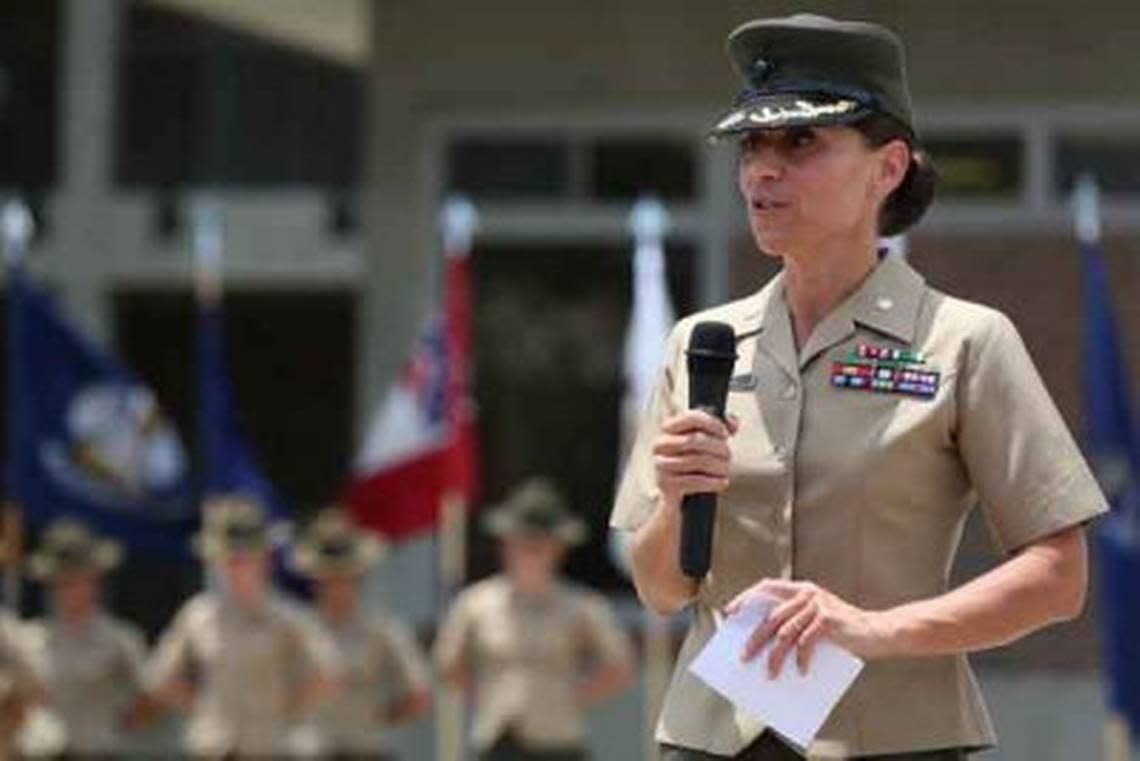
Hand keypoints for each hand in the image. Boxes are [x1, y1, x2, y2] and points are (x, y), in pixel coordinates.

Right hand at [653, 411, 739, 507]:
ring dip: (719, 466)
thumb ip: (720, 427)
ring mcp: (661, 464)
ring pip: (698, 461)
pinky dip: (713, 482)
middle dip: (718, 448)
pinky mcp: (666, 484)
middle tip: (728, 455)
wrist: (679, 497)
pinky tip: (722, 482)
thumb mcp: (705, 442)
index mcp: (669, 429)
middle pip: (695, 440)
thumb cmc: (693, 463)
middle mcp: (661, 444)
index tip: (725, 433)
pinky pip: (695, 480)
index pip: (691, 418)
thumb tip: (733, 423)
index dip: (712, 424)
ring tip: (725, 469)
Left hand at [725, 579, 895, 677]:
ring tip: (769, 673)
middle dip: (754, 637)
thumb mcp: (816, 621)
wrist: (880, 631)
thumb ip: (794, 624)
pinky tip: (800, 672)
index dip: (746, 599)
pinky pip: (806, 642)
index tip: (731, 613)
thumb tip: (762, 644)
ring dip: (774, 655)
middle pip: (770, 615)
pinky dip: (800, 659)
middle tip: (744, 656)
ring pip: (784, 632)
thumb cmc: (844, 631)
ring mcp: (818, 605)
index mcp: (801, 589)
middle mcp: (807, 593)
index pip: (766, 587)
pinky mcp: (829, 620)